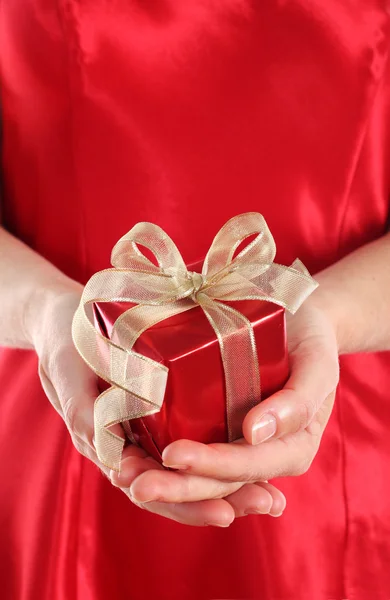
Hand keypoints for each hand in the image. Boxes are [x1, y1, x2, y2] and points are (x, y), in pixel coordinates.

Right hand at [31, 283, 285, 525]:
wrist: (67, 322)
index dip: (185, 503)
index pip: (150, 489)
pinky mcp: (166, 409)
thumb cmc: (65, 349)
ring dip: (231, 483)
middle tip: (266, 504)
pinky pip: (197, 436)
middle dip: (222, 498)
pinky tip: (258, 454)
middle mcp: (134, 448)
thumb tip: (118, 463)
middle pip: (179, 486)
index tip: (223, 511)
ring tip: (272, 497)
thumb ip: (84, 415)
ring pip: (192, 468)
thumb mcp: (69, 378)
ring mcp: (152, 431)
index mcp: (109, 449)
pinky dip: (225, 451)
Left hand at [124, 297, 338, 518]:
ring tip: (123, 475)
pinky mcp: (215, 428)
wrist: (299, 322)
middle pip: (217, 482)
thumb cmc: (310, 341)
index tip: (173, 455)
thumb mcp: (317, 364)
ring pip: (199, 475)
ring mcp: (235, 444)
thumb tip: (255, 433)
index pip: (247, 466)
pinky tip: (129, 457)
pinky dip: (159, 458)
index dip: (211, 465)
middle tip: (132, 481)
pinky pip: (190, 450)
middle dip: (175, 487)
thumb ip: (299, 401)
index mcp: (290, 449)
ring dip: (161, 481)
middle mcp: (260, 455)